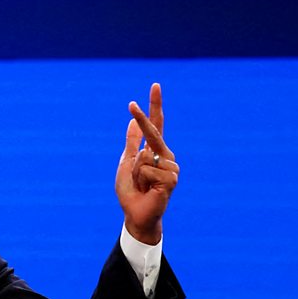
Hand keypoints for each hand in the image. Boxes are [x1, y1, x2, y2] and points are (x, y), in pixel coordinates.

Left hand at [115, 83, 178, 244]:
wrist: (135, 213)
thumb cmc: (131, 190)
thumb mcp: (126, 162)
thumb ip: (132, 142)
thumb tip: (133, 120)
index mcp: (155, 150)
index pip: (156, 124)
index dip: (155, 105)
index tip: (155, 85)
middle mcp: (166, 156)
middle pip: (153, 132)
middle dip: (142, 117)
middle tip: (132, 103)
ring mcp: (171, 168)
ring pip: (143, 156)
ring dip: (135, 172)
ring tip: (141, 184)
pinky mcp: (171, 179)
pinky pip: (146, 168)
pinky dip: (140, 179)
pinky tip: (148, 189)